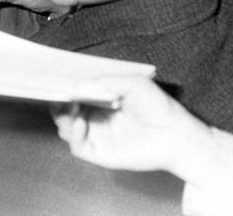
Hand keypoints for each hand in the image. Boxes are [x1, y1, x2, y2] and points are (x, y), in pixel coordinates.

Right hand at [53, 76, 211, 176]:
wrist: (176, 134)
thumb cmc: (158, 106)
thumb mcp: (134, 84)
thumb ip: (107, 81)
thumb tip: (80, 83)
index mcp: (103, 100)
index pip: (76, 93)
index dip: (65, 87)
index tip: (56, 79)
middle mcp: (97, 117)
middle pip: (66, 111)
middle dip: (58, 101)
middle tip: (58, 92)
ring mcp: (98, 135)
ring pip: (67, 128)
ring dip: (62, 117)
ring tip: (70, 105)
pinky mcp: (101, 153)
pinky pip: (78, 146)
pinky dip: (73, 134)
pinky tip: (79, 122)